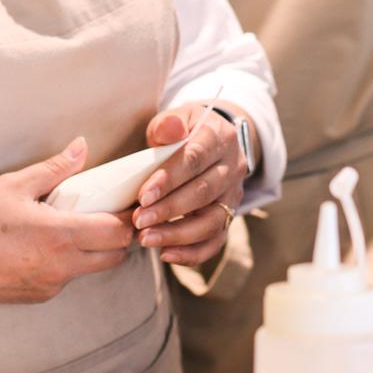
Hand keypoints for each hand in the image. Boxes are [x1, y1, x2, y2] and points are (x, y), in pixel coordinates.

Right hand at [0, 138, 135, 302]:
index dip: (130, 217)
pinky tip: (50, 243)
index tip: (129, 201)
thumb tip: (82, 147)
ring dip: (96, 249)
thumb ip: (54, 168)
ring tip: (79, 224)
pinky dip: (71, 261)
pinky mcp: (39, 296)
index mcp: (60, 236)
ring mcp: (51, 285)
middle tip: (110, 211)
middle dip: (120, 235)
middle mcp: (62, 266)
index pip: (118, 232)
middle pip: (115, 255)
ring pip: (92, 268)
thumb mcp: (14, 185)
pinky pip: (68, 278)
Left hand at [132, 105, 249, 267]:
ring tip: (146, 239)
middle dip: (168, 210)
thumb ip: (169, 124)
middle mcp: (233, 167)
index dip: (169, 178)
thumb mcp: (178, 118)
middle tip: (139, 221)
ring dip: (177, 235)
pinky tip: (166, 254)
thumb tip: (169, 129)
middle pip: (203, 192)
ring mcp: (234, 194)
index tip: (143, 196)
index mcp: (219, 137)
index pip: (195, 158)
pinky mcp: (230, 216)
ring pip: (212, 221)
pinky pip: (216, 241)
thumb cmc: (186, 132)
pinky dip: (192, 253)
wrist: (213, 143)